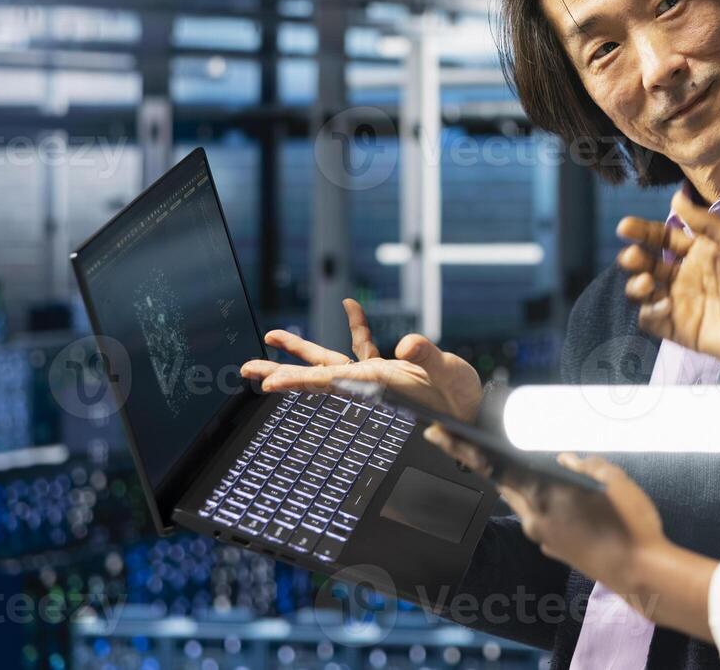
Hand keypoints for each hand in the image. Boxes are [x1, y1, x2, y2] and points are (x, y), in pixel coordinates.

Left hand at [241, 299, 482, 422]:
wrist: (473, 413)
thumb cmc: (462, 401)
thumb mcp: (451, 378)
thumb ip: (430, 358)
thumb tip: (408, 344)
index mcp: (378, 384)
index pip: (330, 382)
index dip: (299, 381)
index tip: (270, 383)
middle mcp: (369, 382)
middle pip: (315, 377)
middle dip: (281, 373)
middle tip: (247, 371)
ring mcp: (376, 376)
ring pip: (330, 362)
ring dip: (301, 350)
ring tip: (272, 335)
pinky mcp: (390, 369)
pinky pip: (364, 345)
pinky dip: (357, 325)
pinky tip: (351, 305)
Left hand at [493, 453, 667, 602]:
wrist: (639, 573)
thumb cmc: (630, 523)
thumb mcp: (616, 482)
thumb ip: (589, 465)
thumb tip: (566, 460)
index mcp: (546, 497)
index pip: (506, 474)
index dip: (491, 460)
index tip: (477, 448)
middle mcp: (537, 520)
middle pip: (511, 493)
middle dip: (506, 478)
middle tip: (505, 463)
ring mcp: (545, 540)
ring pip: (524, 512)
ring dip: (523, 497)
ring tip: (532, 481)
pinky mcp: (556, 554)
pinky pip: (539, 528)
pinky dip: (540, 515)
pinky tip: (556, 510)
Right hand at [616, 189, 719, 378]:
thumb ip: (708, 224)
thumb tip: (676, 199)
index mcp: (700, 252)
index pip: (662, 238)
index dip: (642, 231)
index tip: (625, 226)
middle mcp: (687, 276)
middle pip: (647, 263)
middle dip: (633, 257)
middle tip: (633, 256)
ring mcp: (682, 304)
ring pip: (643, 292)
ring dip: (635, 285)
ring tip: (644, 281)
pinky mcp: (682, 331)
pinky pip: (652, 321)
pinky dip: (650, 312)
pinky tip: (665, 305)